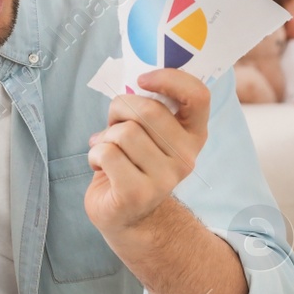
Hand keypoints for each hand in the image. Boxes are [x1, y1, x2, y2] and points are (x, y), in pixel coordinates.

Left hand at [84, 69, 209, 233]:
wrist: (128, 215)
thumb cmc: (133, 163)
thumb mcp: (149, 134)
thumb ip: (148, 108)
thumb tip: (129, 85)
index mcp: (193, 136)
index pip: (199, 96)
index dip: (170, 78)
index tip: (142, 80)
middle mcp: (186, 157)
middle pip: (149, 110)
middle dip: (120, 108)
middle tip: (114, 123)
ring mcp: (164, 179)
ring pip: (124, 132)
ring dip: (106, 136)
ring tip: (108, 150)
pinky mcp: (136, 194)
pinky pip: (107, 153)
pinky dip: (95, 154)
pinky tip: (101, 166)